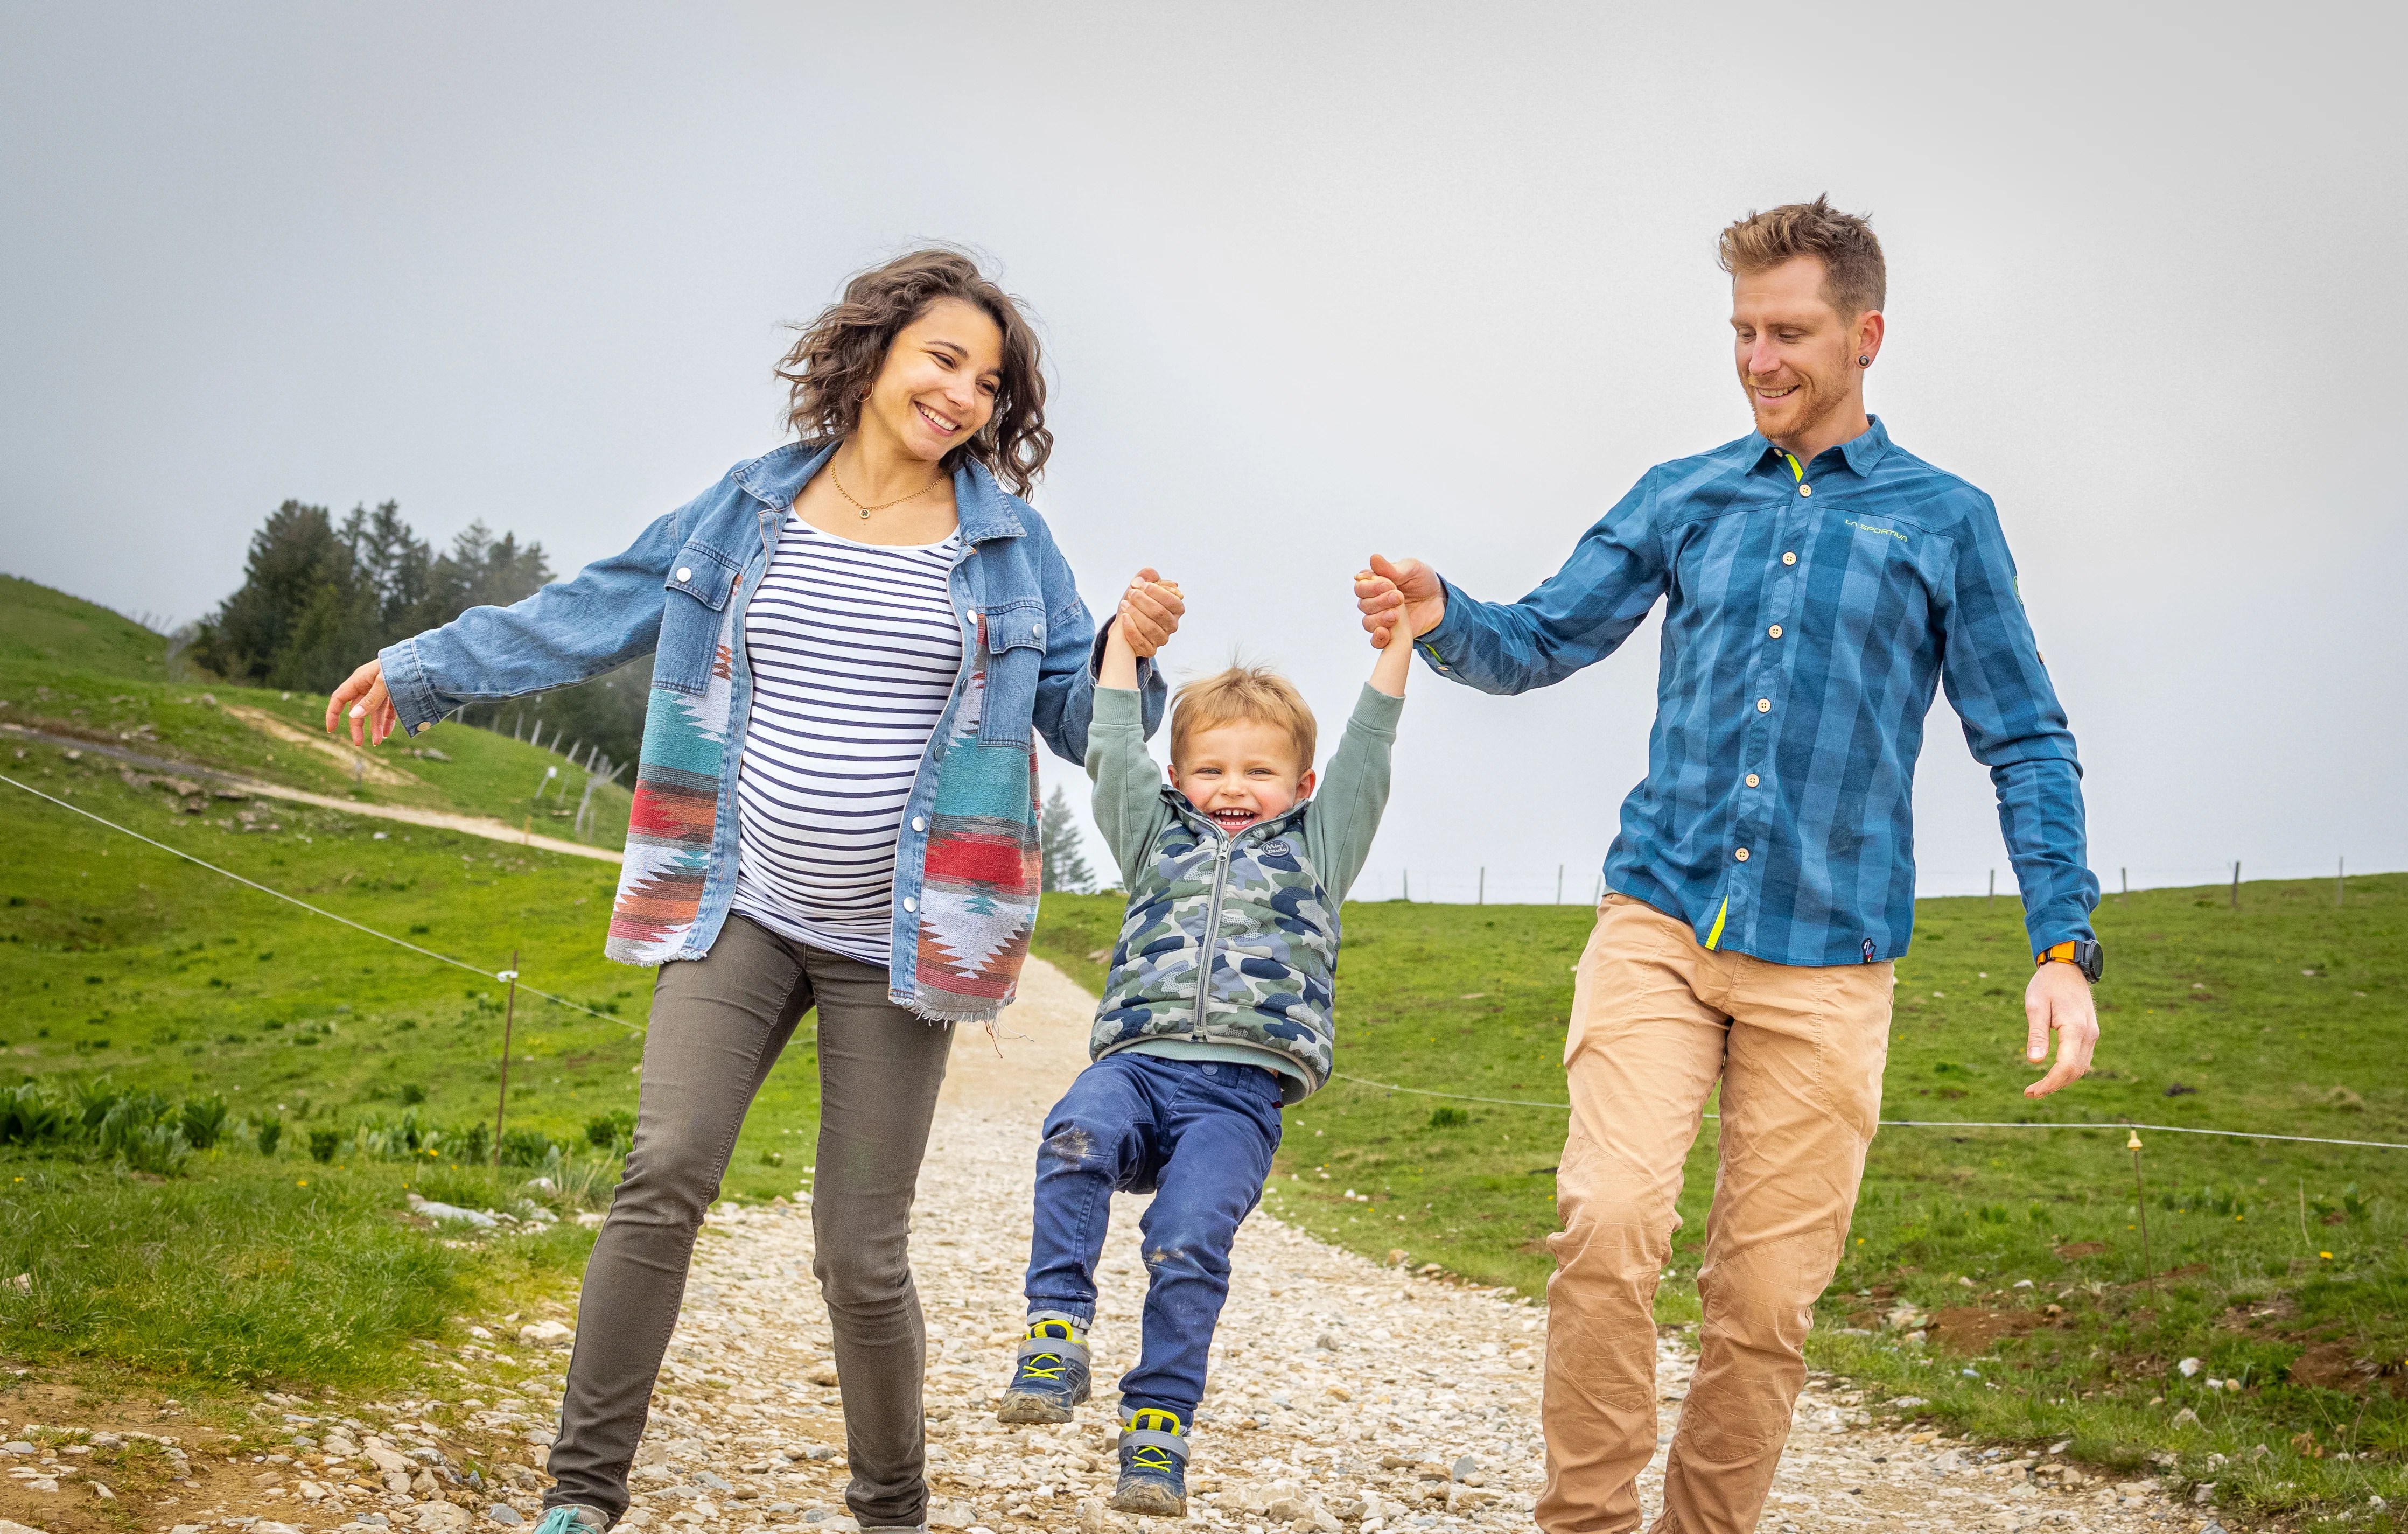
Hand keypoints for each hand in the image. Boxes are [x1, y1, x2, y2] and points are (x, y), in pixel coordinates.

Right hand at [325, 659, 398, 746]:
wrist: (425, 659)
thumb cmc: (402, 666)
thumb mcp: (384, 683)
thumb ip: (370, 700)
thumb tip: (354, 715)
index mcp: (360, 679)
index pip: (339, 698)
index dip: (333, 713)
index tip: (331, 730)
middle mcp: (369, 684)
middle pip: (357, 708)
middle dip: (357, 726)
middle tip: (359, 743)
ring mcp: (382, 689)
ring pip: (374, 711)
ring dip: (375, 726)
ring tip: (378, 742)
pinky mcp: (396, 693)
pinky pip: (388, 709)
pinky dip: (387, 721)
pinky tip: (387, 733)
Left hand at [1117, 568, 1184, 658]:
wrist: (1125, 622)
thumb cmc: (1137, 603)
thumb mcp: (1141, 588)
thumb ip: (1147, 577)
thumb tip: (1149, 574)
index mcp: (1176, 609)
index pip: (1172, 601)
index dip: (1157, 592)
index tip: (1141, 585)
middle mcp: (1172, 625)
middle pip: (1160, 613)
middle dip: (1143, 601)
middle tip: (1131, 593)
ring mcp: (1162, 639)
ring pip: (1150, 627)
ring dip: (1135, 613)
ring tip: (1124, 604)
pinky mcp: (1150, 650)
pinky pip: (1141, 641)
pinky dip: (1131, 629)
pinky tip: (1124, 618)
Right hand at [1354, 554, 1445, 648]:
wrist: (1439, 601)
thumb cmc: (1423, 580)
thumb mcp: (1412, 569)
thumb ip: (1392, 568)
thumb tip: (1374, 558)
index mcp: (1374, 583)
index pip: (1361, 587)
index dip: (1371, 587)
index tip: (1388, 585)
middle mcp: (1373, 601)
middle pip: (1364, 605)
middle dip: (1380, 601)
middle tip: (1399, 597)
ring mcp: (1380, 618)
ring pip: (1368, 622)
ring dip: (1380, 618)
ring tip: (1396, 614)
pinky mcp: (1389, 634)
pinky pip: (1376, 640)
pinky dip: (1377, 638)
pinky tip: (1385, 632)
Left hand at [2021, 961, 2098, 1097]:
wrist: (2067, 968)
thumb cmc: (2047, 985)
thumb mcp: (2036, 1006)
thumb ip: (2036, 1034)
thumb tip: (2034, 1062)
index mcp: (2075, 1028)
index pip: (2066, 1066)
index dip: (2050, 1083)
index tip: (2032, 1092)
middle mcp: (2089, 1034)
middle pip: (2075, 1071)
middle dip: (2054, 1085)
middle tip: (2031, 1093)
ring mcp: (2092, 1034)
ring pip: (2081, 1067)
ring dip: (2062, 1080)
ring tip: (2039, 1088)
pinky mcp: (2089, 1033)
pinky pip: (2082, 1058)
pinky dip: (2068, 1070)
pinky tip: (2052, 1074)